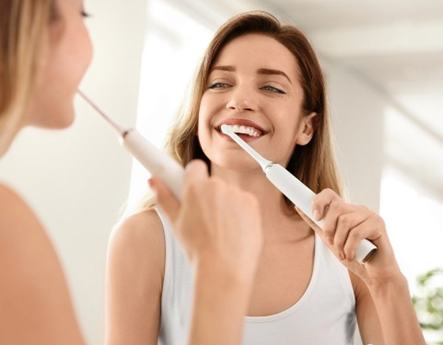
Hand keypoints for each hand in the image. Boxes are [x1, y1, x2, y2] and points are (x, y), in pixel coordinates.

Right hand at [148, 160, 262, 282]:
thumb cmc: (198, 250)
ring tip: (220, 229)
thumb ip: (165, 197)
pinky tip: (234, 230)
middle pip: (212, 182)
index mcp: (195, 188)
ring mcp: (236, 194)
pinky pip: (244, 201)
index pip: (195, 167)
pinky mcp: (252, 203)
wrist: (224, 268)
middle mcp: (217, 186)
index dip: (193, 178)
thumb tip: (154, 181)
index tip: (193, 188)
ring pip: (229, 193)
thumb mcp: (176, 223)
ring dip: (225, 204)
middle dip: (209, 195)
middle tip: (204, 218)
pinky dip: (240, 212)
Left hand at [309, 188, 401, 286]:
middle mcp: (358, 209)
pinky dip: (350, 247)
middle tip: (333, 244)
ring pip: (345, 221)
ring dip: (340, 242)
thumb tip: (298, 206)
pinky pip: (357, 233)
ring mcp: (370, 215)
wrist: (375, 274)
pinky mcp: (378, 225)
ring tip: (344, 253)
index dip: (319, 201)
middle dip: (329, 230)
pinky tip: (351, 255)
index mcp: (347, 210)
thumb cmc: (354, 256)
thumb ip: (317, 225)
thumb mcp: (330, 240)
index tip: (316, 216)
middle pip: (336, 208)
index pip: (329, 194)